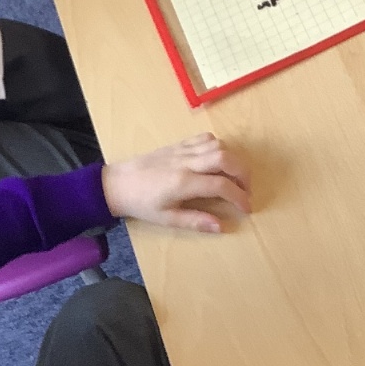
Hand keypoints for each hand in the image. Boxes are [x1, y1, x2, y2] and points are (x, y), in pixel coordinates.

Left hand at [101, 133, 250, 232]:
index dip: (240, 197)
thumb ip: (195, 221)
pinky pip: (205, 138)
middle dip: (244, 174)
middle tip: (246, 190)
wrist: (118, 183)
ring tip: (235, 177)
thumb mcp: (166, 219)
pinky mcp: (178, 144)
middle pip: (226, 158)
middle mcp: (186, 162)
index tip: (247, 209)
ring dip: (233, 160)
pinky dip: (218, 147)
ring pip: (218, 145)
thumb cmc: (141, 204)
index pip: (222, 186)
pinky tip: (217, 162)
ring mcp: (182, 150)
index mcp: (183, 183)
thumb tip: (221, 227)